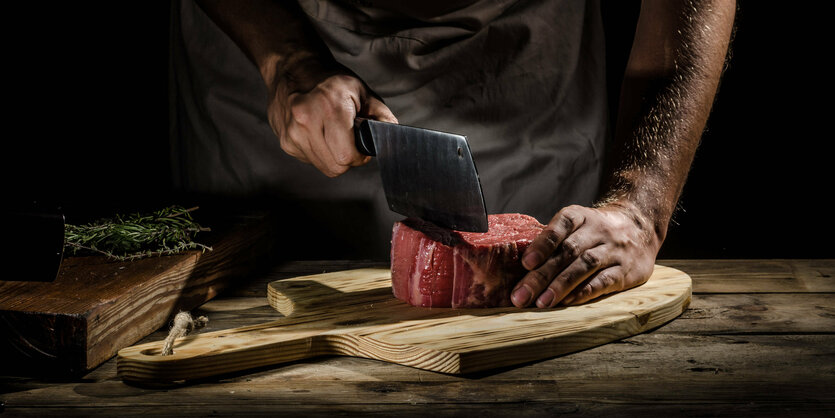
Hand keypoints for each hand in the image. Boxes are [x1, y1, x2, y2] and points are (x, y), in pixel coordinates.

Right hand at [267, 74, 397, 176]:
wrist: (294, 70)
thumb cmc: (331, 81)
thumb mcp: (363, 92)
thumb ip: (381, 117)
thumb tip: (393, 138)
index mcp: (329, 107)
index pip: (346, 156)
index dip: (360, 156)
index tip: (362, 146)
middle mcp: (306, 121)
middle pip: (336, 166)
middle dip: (348, 158)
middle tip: (349, 140)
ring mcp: (292, 133)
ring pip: (324, 167)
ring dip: (333, 156)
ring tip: (333, 134)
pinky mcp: (285, 142)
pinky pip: (311, 161)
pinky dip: (319, 152)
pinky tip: (318, 134)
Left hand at [510, 203, 660, 307]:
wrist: (640, 227)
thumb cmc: (594, 231)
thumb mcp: (577, 224)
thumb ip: (552, 240)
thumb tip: (515, 265)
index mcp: (581, 217)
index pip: (561, 225)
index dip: (543, 244)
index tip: (526, 263)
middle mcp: (598, 231)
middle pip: (567, 252)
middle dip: (541, 275)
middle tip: (521, 295)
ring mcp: (613, 250)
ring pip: (585, 266)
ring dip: (560, 286)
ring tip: (541, 302)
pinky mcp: (626, 270)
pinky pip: (604, 281)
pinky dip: (583, 292)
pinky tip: (567, 302)